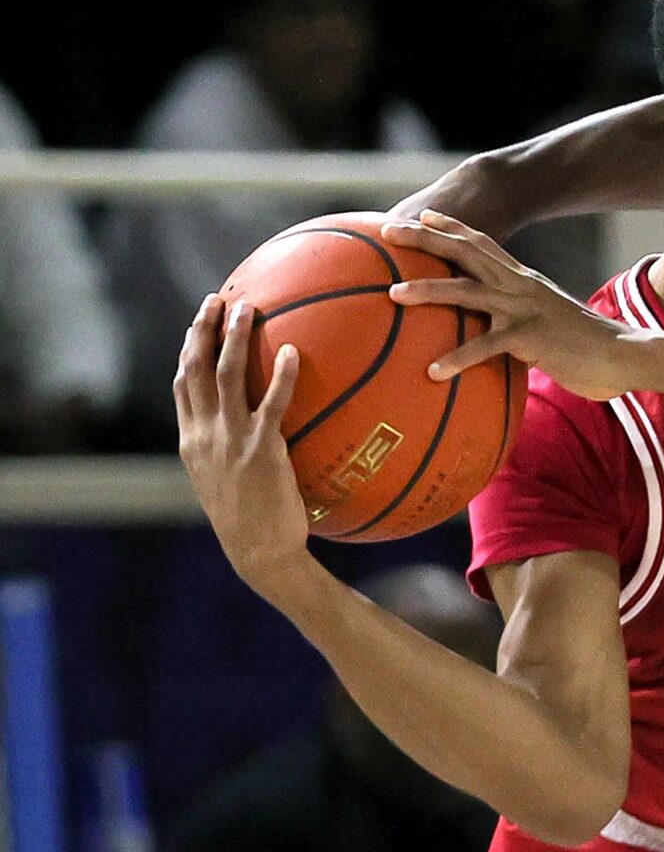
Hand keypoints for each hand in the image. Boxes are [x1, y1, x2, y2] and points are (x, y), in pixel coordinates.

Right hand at [174, 295, 309, 597]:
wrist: (259, 552)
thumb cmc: (251, 521)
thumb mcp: (226, 482)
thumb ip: (229, 450)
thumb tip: (252, 425)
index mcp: (191, 442)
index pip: (183, 384)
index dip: (188, 349)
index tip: (198, 321)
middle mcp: (204, 435)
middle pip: (195, 369)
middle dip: (203, 329)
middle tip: (218, 299)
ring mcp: (230, 441)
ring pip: (226, 376)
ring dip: (235, 338)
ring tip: (249, 308)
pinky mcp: (262, 450)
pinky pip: (272, 404)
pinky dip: (281, 376)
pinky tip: (293, 353)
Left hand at [380, 211, 642, 401]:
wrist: (624, 356)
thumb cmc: (585, 349)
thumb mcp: (548, 324)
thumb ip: (520, 323)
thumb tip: (495, 337)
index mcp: (524, 281)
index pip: (482, 244)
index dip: (450, 228)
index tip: (420, 216)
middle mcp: (521, 287)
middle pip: (466, 254)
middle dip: (425, 240)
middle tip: (387, 232)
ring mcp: (525, 309)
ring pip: (468, 292)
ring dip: (429, 290)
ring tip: (393, 295)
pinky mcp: (532, 337)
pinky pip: (486, 346)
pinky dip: (458, 358)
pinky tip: (433, 372)